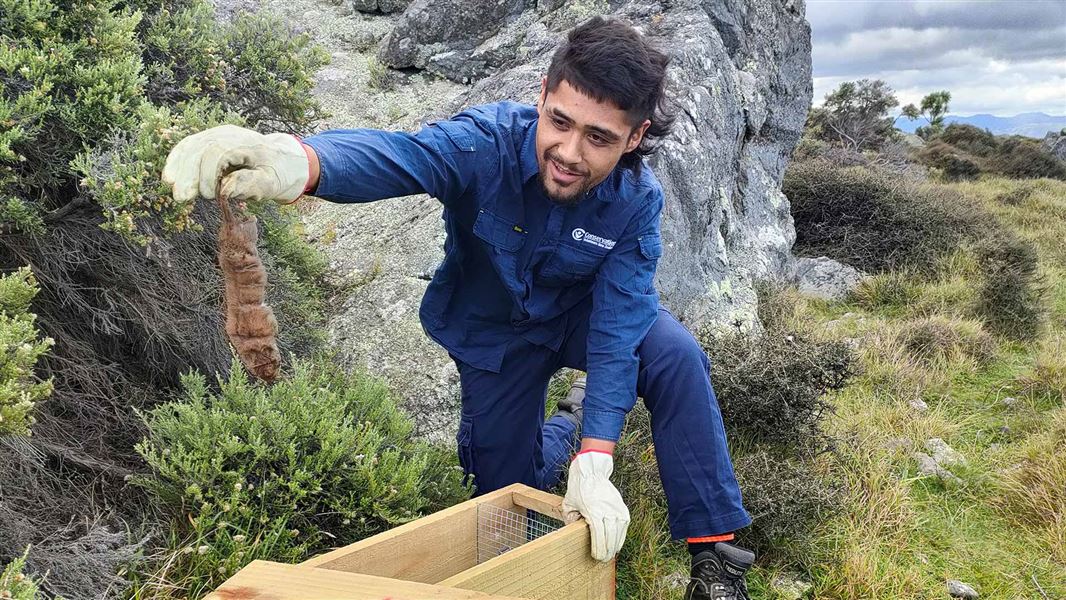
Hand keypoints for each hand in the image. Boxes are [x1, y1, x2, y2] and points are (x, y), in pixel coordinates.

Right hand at [162, 124, 310, 204]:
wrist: (282, 158)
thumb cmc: (277, 173)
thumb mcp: (272, 182)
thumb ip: (252, 185)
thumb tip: (225, 189)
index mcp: (245, 142)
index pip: (217, 152)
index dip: (207, 174)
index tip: (209, 196)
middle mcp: (228, 134)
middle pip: (199, 147)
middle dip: (187, 173)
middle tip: (182, 198)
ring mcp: (217, 134)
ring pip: (190, 145)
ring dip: (177, 167)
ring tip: (171, 187)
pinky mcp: (209, 140)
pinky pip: (188, 146)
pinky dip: (177, 160)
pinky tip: (170, 176)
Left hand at [561, 450, 629, 561]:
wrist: (592, 472)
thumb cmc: (579, 488)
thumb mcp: (568, 504)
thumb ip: (570, 520)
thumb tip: (572, 533)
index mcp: (594, 512)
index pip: (599, 537)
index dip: (598, 550)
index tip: (596, 557)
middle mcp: (608, 511)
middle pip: (610, 538)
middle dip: (607, 552)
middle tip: (603, 560)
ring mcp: (617, 510)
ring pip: (619, 534)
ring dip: (615, 546)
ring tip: (610, 554)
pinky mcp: (622, 508)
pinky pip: (624, 527)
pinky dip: (621, 536)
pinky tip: (616, 543)